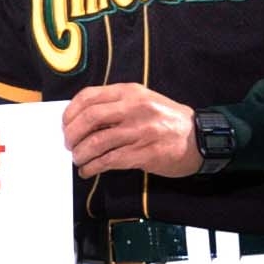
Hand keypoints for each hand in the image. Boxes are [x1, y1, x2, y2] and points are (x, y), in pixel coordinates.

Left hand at [61, 82, 199, 178]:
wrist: (198, 138)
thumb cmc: (166, 119)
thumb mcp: (142, 100)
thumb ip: (115, 105)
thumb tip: (80, 120)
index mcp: (130, 92)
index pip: (90, 97)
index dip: (71, 112)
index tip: (65, 124)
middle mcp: (135, 108)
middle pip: (90, 118)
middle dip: (72, 134)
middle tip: (68, 144)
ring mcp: (141, 131)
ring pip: (98, 142)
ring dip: (81, 154)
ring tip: (78, 159)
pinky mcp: (145, 154)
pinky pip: (110, 161)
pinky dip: (93, 167)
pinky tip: (88, 170)